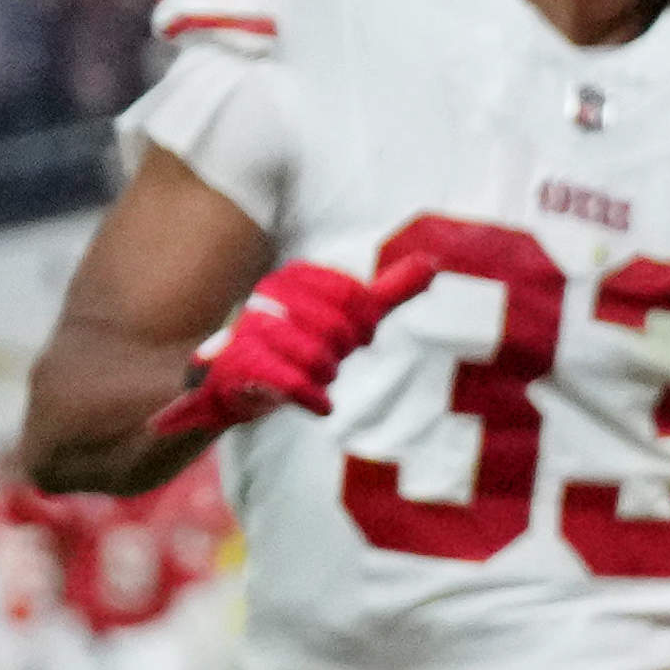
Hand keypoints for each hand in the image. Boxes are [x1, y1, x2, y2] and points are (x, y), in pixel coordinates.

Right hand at [179, 256, 385, 426]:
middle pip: (341, 329)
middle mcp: (271, 295)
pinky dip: (316, 400)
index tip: (356, 337)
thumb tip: (432, 264)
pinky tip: (319, 405)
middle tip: (329, 359)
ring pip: (320, 359)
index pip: (357, 297)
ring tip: (311, 375)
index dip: (366, 325)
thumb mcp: (344, 314)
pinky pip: (295, 385)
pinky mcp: (244, 366)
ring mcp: (253, 329)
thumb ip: (387, 292)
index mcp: (297, 277)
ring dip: (325, 376)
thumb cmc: (298, 344)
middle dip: (343, 352)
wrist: (237, 382)